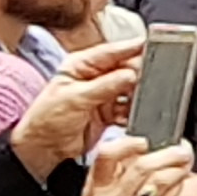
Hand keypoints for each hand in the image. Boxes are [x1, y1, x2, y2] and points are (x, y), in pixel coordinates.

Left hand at [7, 45, 139, 178]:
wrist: (43, 149)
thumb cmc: (46, 120)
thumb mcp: (75, 98)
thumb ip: (106, 86)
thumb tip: (131, 75)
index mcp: (81, 65)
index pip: (112, 52)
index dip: (133, 48)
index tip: (153, 46)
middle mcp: (94, 77)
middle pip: (126, 69)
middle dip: (139, 76)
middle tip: (152, 81)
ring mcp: (104, 95)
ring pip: (131, 90)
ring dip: (138, 96)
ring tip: (143, 101)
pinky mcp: (110, 112)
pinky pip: (130, 108)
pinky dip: (134, 112)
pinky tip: (135, 116)